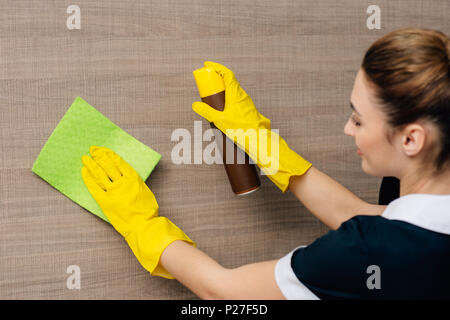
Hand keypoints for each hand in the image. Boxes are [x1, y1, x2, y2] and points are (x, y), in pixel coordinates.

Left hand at [81, 146, 195, 277]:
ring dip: (91, 164)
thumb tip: (126, 176)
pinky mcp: (105, 201)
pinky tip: (84, 172)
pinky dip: (88, 179)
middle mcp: (122, 182)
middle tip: (92, 150)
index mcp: (133, 178)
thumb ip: (134, 182)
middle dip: (98, 156)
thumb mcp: (144, 191)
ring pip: (99, 174)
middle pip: (107, 165)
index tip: (103, 149)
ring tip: (85, 158)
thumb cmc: (147, 211)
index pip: (118, 161)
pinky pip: (94, 187)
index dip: (109, 154)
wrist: (143, 225)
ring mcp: (113, 191)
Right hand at [192, 61, 311, 191]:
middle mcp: (242, 94)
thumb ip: (206, 112)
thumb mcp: (219, 120)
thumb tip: (195, 105)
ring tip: (213, 95)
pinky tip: (223, 108)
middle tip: (207, 81)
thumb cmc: (240, 129)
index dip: (217, 67)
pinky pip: (236, 98)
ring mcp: (246, 102)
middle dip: (218, 78)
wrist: (258, 138)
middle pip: (229, 81)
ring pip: (233, 90)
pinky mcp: (248, 109)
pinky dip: (228, 98)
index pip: (227, 73)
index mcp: (236, 93)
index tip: (207, 65)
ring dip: (223, 89)